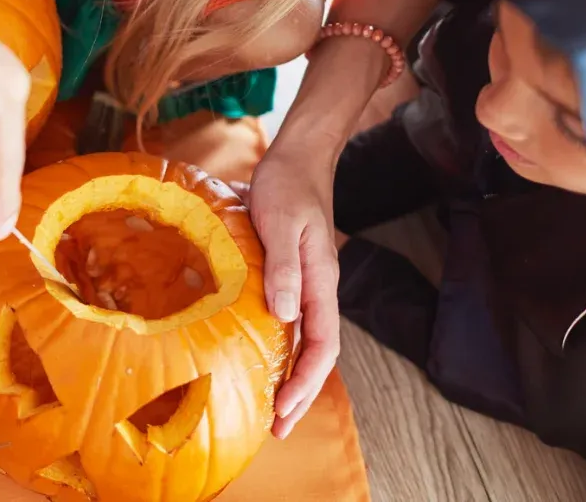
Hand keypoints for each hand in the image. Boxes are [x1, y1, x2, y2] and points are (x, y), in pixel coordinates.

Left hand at [248, 139, 341, 438]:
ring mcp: (307, 284)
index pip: (322, 344)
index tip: (285, 407)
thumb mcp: (280, 222)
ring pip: (305, 342)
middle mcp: (318, 289)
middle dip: (301, 393)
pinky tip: (263, 361)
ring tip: (272, 408)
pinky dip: (282, 350)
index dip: (306, 380)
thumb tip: (285, 313)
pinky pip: (292, 323)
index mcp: (321, 281)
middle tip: (278, 428)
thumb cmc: (287, 186)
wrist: (297, 158)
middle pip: (317, 353)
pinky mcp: (292, 276)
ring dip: (291, 377)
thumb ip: (283, 267)